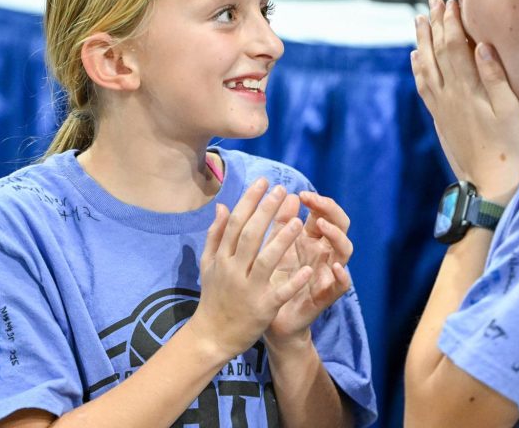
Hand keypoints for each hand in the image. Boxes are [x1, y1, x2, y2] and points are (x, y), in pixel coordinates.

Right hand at [186, 179, 312, 358]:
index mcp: (222, 258)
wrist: (211, 336)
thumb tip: (223, 206)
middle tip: (283, 190)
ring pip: (266, 261)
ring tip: (299, 222)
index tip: (264, 181)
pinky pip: (280, 292)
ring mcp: (248, 290)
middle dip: (267, 211)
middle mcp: (233, 270)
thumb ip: (216, 235)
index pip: (236, 223)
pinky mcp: (263, 308)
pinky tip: (310, 268)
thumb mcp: (208, 264)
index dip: (250, 200)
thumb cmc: (214, 296)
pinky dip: (294, 281)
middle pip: (250, 236)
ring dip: (282, 241)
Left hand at [265, 192, 352, 345]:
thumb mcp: (273, 248)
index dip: (317, 202)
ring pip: (345, 250)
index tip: (301, 194)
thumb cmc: (273, 281)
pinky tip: (334, 266)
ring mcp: (328, 273)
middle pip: (340, 225)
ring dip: (337, 236)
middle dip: (330, 210)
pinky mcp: (327, 295)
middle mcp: (323, 253)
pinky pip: (343, 284)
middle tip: (313, 202)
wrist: (270, 321)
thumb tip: (289, 195)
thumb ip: (279, 223)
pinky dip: (342, 274)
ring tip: (322, 226)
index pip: (324, 214)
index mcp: (311, 240)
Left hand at [411, 0, 518, 202]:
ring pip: (425, 67)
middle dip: (434, 25)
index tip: (452, 2)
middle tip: (432, 2)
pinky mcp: (440, 119)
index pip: (455, 47)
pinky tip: (416, 59)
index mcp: (468, 90)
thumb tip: (483, 46)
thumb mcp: (512, 111)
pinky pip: (423, 87)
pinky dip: (418, 68)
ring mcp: (442, 107)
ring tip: (419, 21)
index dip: (452, 23)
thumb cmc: (509, 147)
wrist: (489, 183)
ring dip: (422, 42)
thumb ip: (496, 78)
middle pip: (436, 52)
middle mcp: (449, 96)